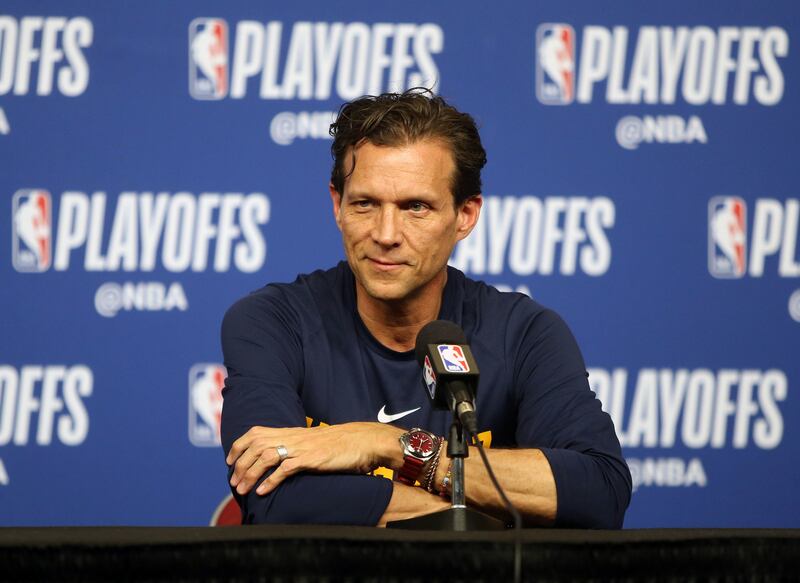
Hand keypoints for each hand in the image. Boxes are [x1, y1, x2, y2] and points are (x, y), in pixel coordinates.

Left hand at [226, 422, 402, 495]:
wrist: (364, 441)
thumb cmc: (341, 444)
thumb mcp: (314, 442)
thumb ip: (297, 446)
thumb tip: (283, 458)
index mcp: (292, 431)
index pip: (256, 432)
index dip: (239, 445)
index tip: (230, 460)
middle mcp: (293, 436)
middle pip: (256, 444)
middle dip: (240, 463)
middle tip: (234, 482)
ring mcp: (302, 447)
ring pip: (266, 456)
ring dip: (250, 474)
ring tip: (242, 489)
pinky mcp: (312, 458)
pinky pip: (286, 469)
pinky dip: (271, 481)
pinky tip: (263, 492)